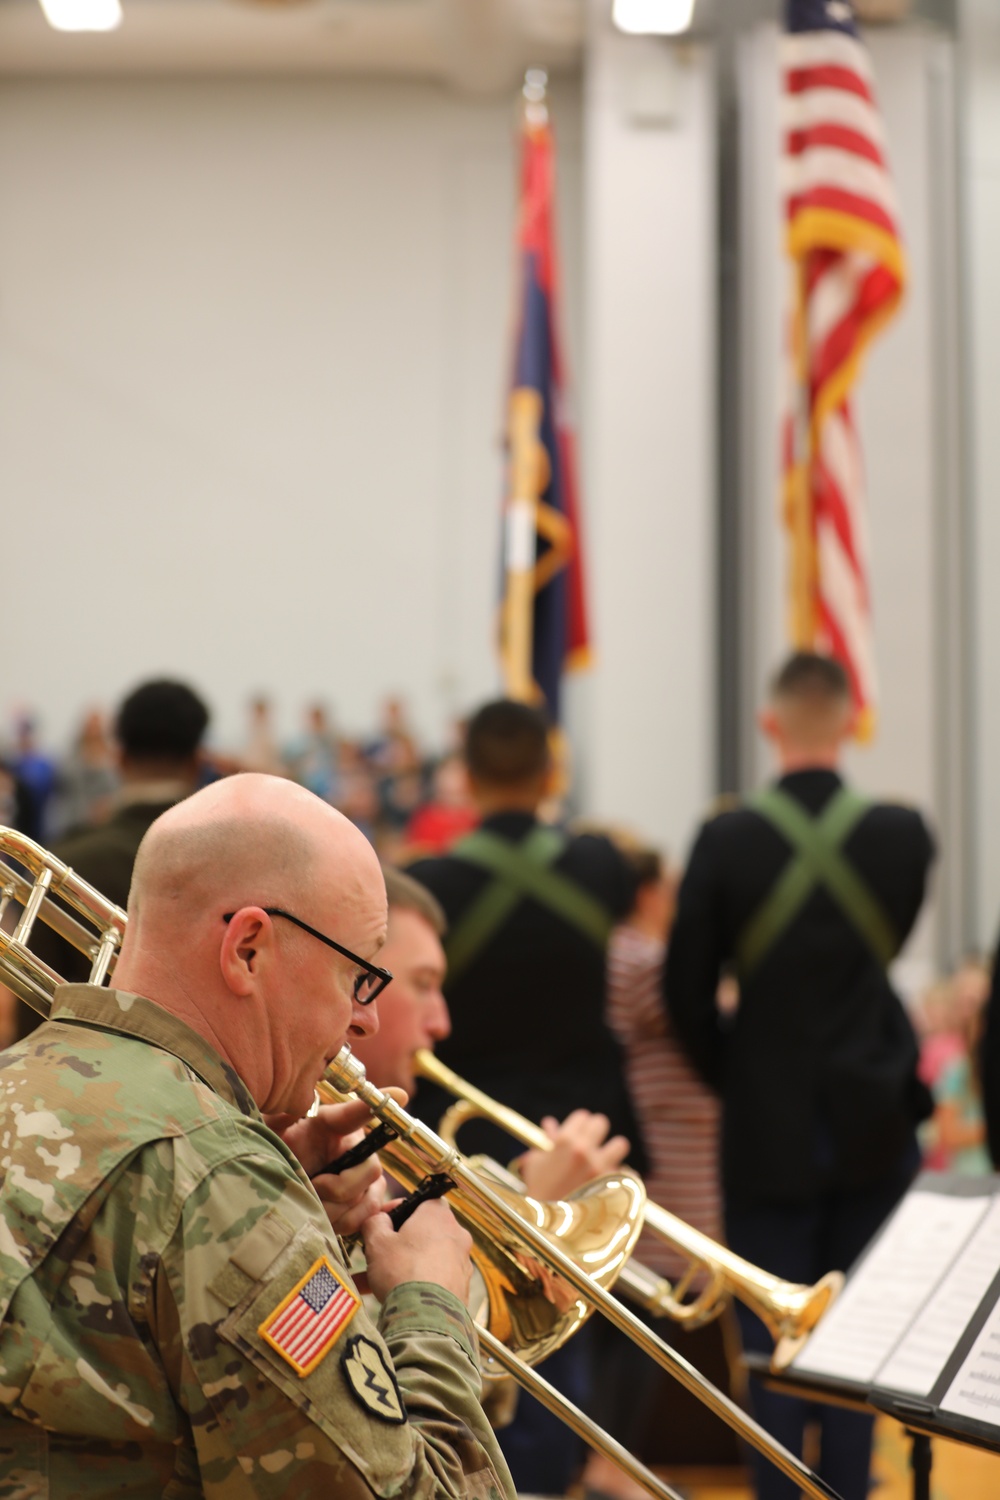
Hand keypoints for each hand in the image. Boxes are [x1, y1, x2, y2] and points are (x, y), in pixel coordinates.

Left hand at [268, 1098, 386, 1236]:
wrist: (273, 1193)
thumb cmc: (274, 1158)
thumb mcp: (273, 1137)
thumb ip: (283, 1120)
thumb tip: (295, 1103)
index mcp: (333, 1126)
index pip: (358, 1112)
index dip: (381, 1102)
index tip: (399, 1095)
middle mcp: (355, 1148)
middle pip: (370, 1168)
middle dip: (339, 1187)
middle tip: (313, 1188)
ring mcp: (364, 1178)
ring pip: (367, 1198)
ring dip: (336, 1209)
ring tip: (312, 1205)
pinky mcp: (362, 1203)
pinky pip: (365, 1217)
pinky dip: (343, 1222)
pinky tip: (325, 1219)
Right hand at [362, 1198, 472, 1303]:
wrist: (427, 1318)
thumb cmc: (402, 1271)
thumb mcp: (377, 1241)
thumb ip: (374, 1222)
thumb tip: (377, 1219)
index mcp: (438, 1215)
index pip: (420, 1201)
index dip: (398, 1210)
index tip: (381, 1222)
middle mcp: (456, 1234)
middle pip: (423, 1232)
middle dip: (398, 1243)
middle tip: (377, 1254)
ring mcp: (462, 1262)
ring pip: (427, 1257)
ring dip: (404, 1265)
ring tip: (374, 1282)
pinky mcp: (462, 1287)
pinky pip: (435, 1278)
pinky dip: (417, 1283)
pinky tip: (394, 1297)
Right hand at [516, 1111, 629, 1200]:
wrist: (546, 1223)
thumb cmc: (538, 1191)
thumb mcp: (537, 1162)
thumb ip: (547, 1141)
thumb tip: (550, 1124)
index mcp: (565, 1141)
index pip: (582, 1116)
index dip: (579, 1123)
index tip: (577, 1130)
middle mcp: (584, 1151)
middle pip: (601, 1123)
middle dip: (595, 1130)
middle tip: (591, 1140)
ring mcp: (600, 1168)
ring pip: (620, 1144)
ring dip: (613, 1149)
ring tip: (605, 1157)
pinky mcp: (611, 1185)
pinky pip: (627, 1172)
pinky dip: (621, 1175)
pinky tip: (612, 1178)